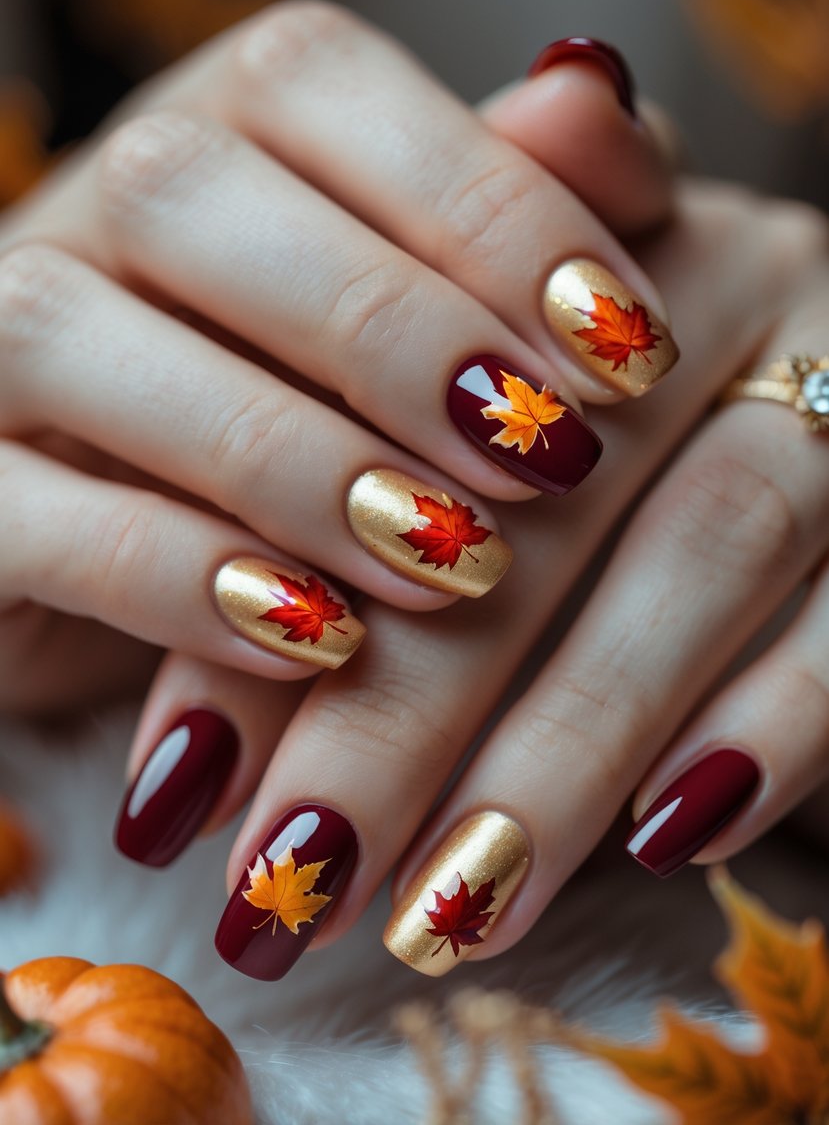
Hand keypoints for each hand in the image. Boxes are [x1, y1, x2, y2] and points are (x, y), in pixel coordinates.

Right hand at [0, 4, 674, 716]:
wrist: (129, 557)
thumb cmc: (311, 418)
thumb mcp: (418, 317)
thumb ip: (500, 206)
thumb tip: (597, 102)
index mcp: (201, 130)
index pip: (316, 81)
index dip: (486, 206)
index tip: (628, 350)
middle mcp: (72, 210)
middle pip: (187, 192)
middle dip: (390, 330)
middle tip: (544, 458)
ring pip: (77, 340)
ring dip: (289, 458)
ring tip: (451, 563)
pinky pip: (30, 514)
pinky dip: (180, 579)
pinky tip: (319, 640)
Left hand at [207, 176, 827, 979]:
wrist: (773, 380)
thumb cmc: (567, 431)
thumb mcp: (428, 455)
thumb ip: (307, 578)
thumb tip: (174, 776)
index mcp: (562, 240)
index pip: (398, 400)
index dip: (286, 595)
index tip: (186, 779)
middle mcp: (719, 273)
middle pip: (539, 494)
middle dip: (408, 708)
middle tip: (297, 881)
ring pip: (710, 545)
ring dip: (571, 747)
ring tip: (448, 912)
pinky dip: (773, 722)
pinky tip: (667, 841)